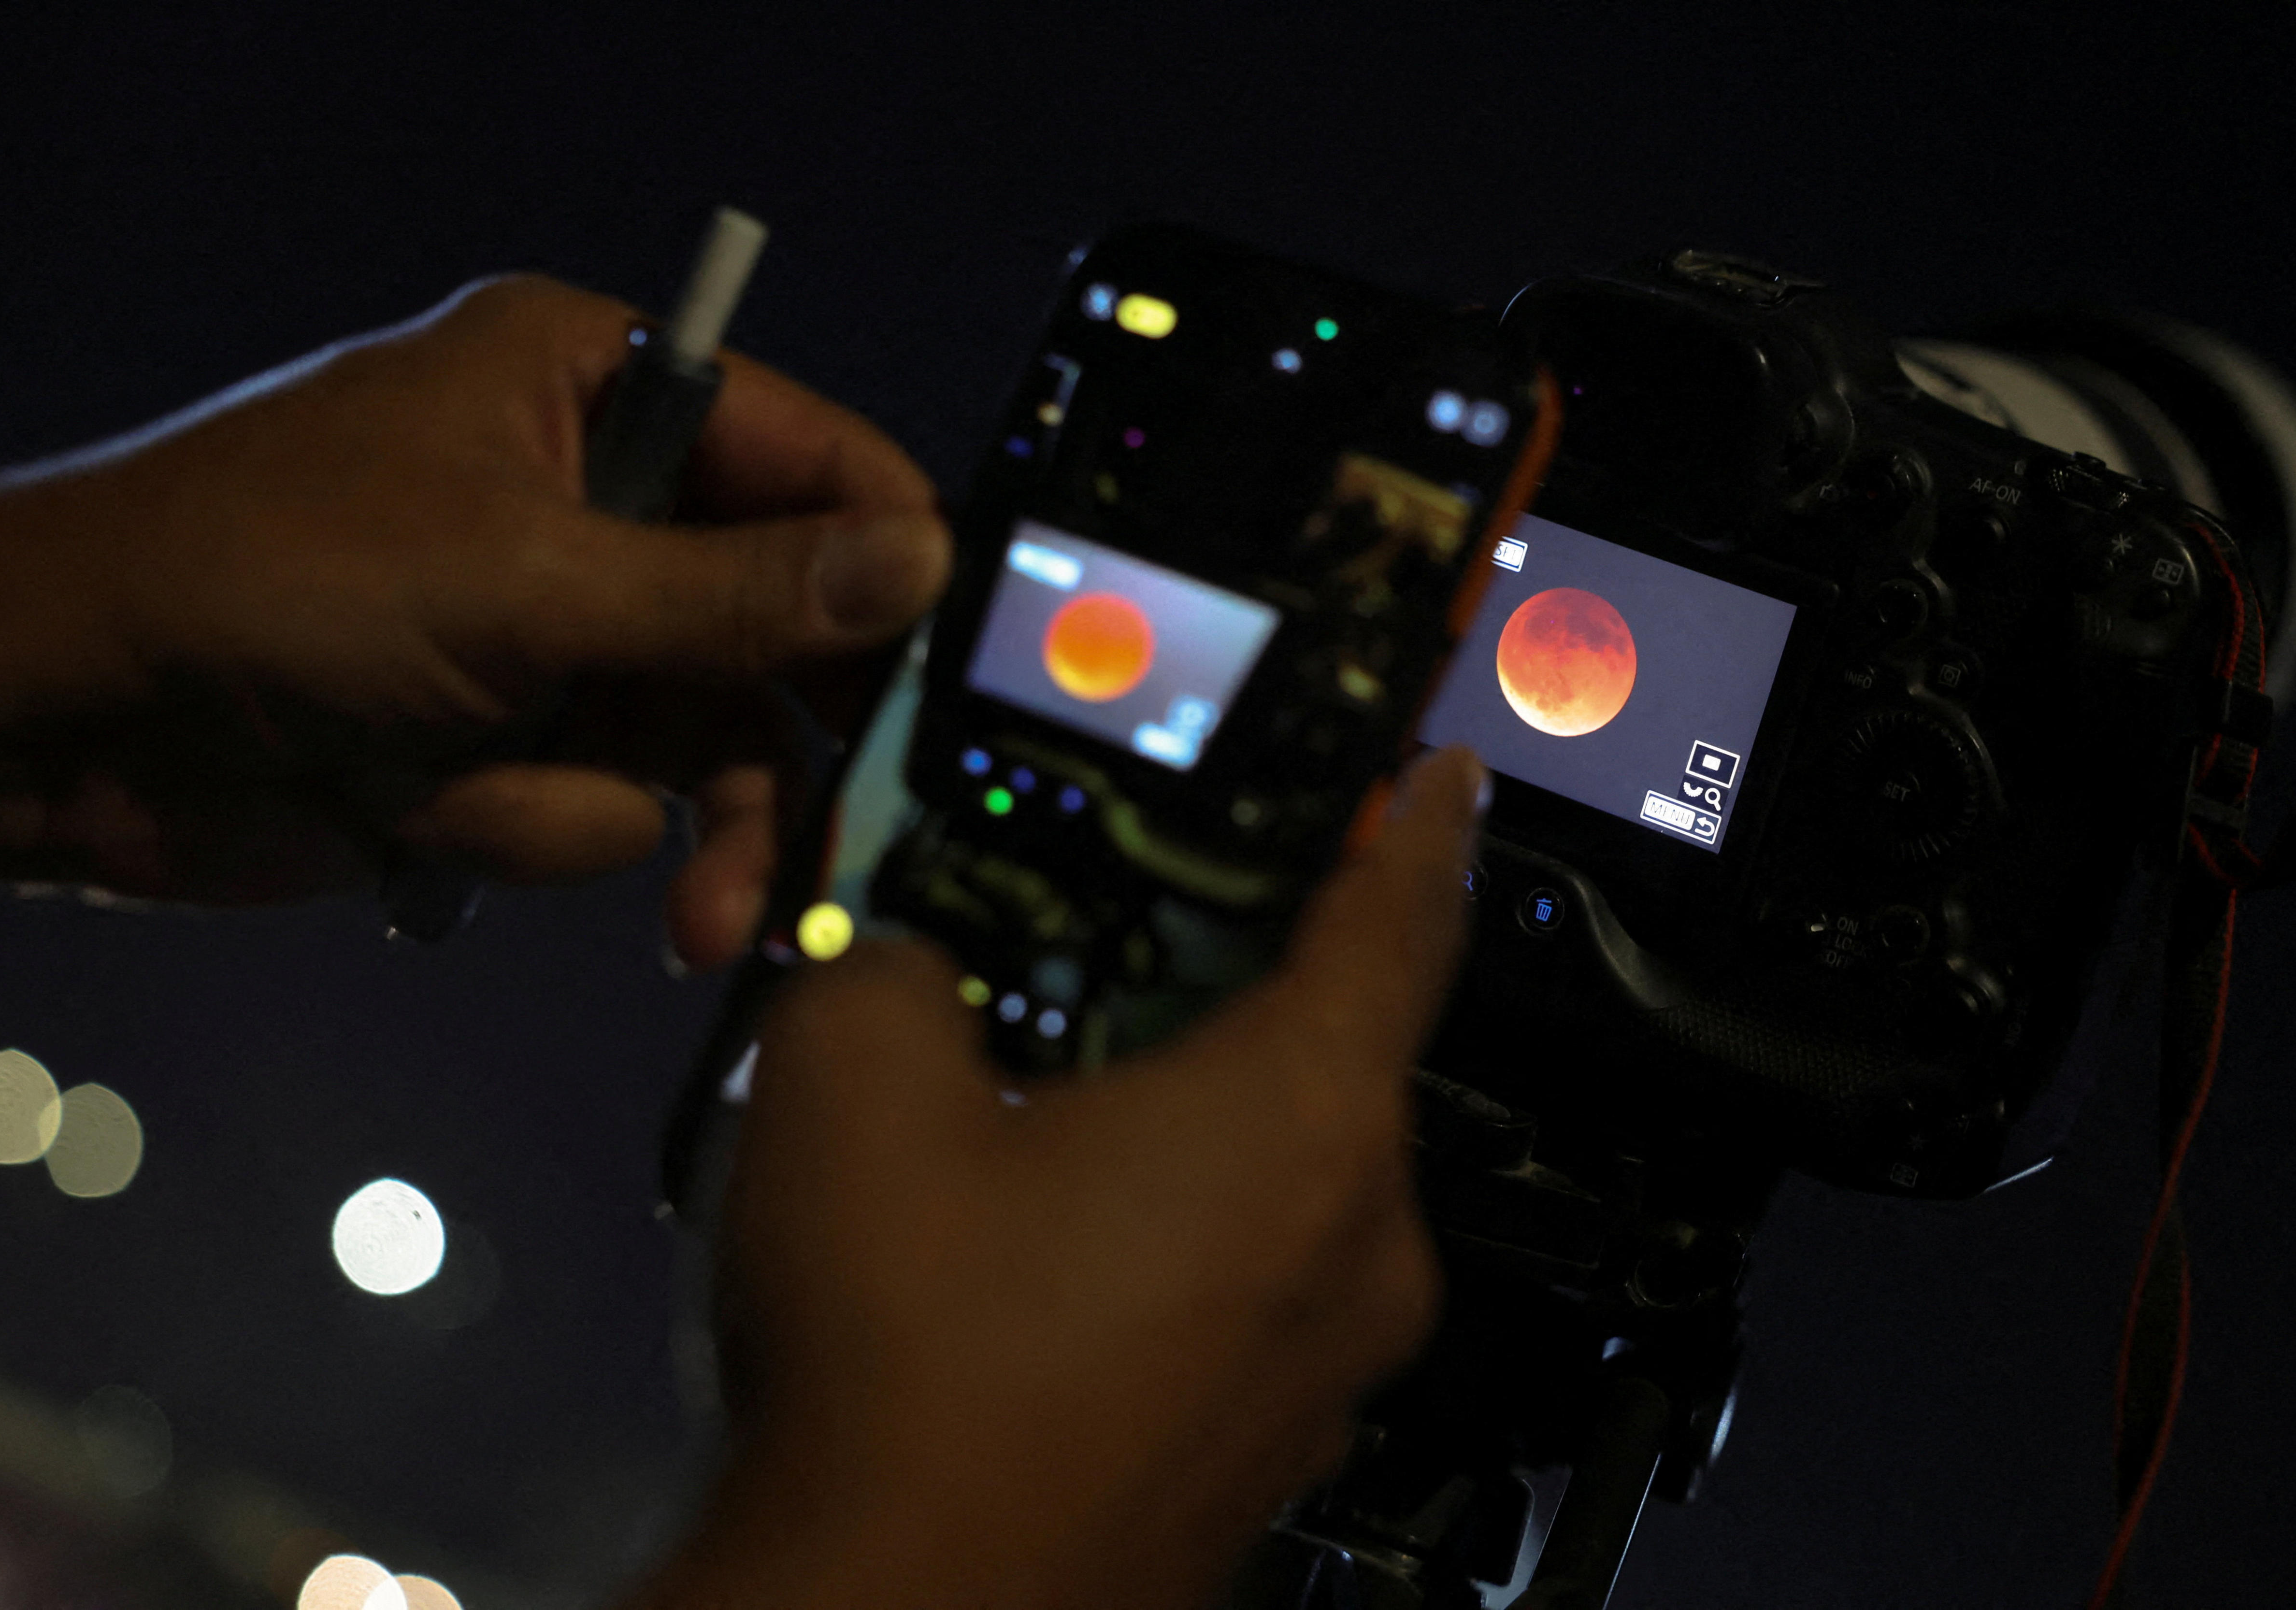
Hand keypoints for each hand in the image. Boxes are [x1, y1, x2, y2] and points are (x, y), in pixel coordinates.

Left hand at [0, 274, 948, 965]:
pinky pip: (608, 807)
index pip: (814, 462)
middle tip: (854, 853)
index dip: (896, 564)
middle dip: (793, 748)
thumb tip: (924, 560)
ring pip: (705, 744)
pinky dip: (539, 827)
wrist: (62, 725)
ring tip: (694, 919)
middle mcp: (597, 502)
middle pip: (780, 627)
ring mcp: (557, 628)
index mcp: (596, 391)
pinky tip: (437, 815)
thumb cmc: (270, 582)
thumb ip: (733, 591)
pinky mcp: (513, 739)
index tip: (967, 674)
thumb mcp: (525, 578)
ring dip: (675, 822)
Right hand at [635, 747, 1487, 1609]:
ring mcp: (1320, 1368)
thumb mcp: (851, 1081)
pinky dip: (1173, 1242)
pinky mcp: (1265, 1451)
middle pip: (1330, 1057)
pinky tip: (1043, 1256)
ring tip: (1053, 1109)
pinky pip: (1247, 1291)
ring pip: (1280, 1184)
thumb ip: (895, 961)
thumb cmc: (908, 1374)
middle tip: (1141, 946)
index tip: (1444, 776)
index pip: (1400, 915)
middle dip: (1237, 991)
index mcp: (1298, 1122)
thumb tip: (902, 961)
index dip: (1416, 823)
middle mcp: (1352, 1247)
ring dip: (1190, 1127)